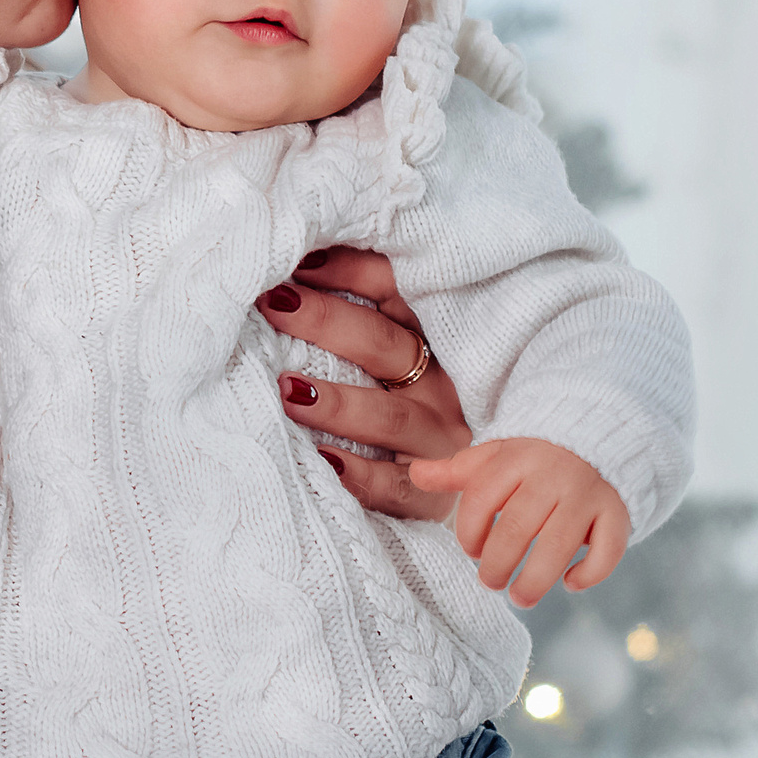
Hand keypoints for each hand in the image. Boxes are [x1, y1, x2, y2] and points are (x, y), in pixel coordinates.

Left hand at [263, 247, 471, 519]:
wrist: (485, 484)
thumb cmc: (404, 405)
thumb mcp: (391, 354)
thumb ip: (352, 319)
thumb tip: (288, 277)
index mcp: (427, 337)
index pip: (393, 289)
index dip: (346, 271)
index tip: (294, 262)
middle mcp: (438, 384)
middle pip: (385, 345)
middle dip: (326, 321)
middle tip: (273, 305)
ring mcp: (438, 439)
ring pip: (390, 417)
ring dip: (338, 403)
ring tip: (289, 391)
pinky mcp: (433, 496)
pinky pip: (395, 485)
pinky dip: (360, 476)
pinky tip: (323, 462)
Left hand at [409, 437, 630, 606]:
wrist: (596, 438)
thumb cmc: (533, 458)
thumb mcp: (494, 457)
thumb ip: (456, 470)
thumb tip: (414, 473)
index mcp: (516, 458)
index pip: (481, 499)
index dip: (469, 532)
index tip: (471, 551)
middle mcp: (552, 474)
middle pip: (517, 527)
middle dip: (498, 564)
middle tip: (491, 582)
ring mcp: (587, 493)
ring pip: (559, 544)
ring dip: (536, 580)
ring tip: (520, 598)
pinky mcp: (617, 511)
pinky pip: (607, 549)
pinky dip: (589, 573)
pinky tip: (570, 584)